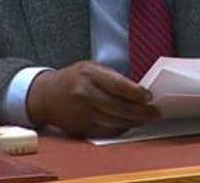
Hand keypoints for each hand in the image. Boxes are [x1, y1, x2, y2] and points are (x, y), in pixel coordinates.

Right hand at [26, 61, 160, 137]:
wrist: (45, 96)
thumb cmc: (72, 79)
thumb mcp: (90, 68)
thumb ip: (111, 77)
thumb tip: (136, 91)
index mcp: (88, 74)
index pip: (118, 85)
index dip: (136, 93)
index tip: (148, 97)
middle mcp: (84, 94)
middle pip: (119, 107)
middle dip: (140, 112)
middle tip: (154, 113)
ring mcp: (82, 113)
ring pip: (114, 121)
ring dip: (133, 122)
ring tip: (145, 119)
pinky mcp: (80, 127)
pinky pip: (106, 130)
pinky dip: (120, 128)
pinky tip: (128, 124)